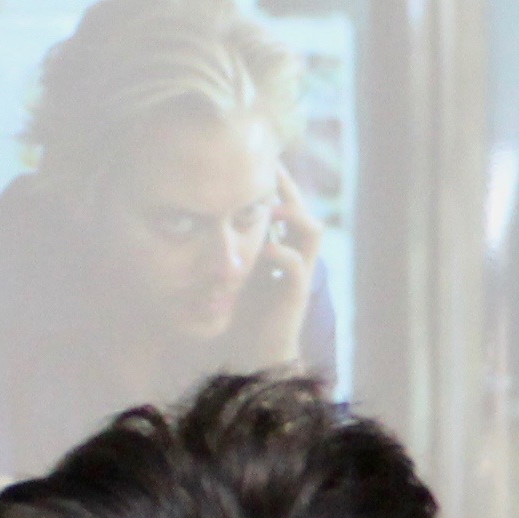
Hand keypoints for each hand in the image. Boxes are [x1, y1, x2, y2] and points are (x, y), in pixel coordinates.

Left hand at [226, 172, 323, 371]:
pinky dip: (282, 253)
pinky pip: (297, 265)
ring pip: (312, 230)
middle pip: (303, 209)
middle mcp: (295, 258)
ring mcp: (298, 275)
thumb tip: (205, 219)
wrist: (256, 355)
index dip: (279, 185)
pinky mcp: (295, 295)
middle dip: (289, 187)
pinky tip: (264, 248)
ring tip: (272, 206)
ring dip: (294, 213)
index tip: (262, 162)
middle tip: (271, 167)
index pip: (287, 208)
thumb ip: (233, 249)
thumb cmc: (244, 315)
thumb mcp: (235, 272)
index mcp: (281, 250)